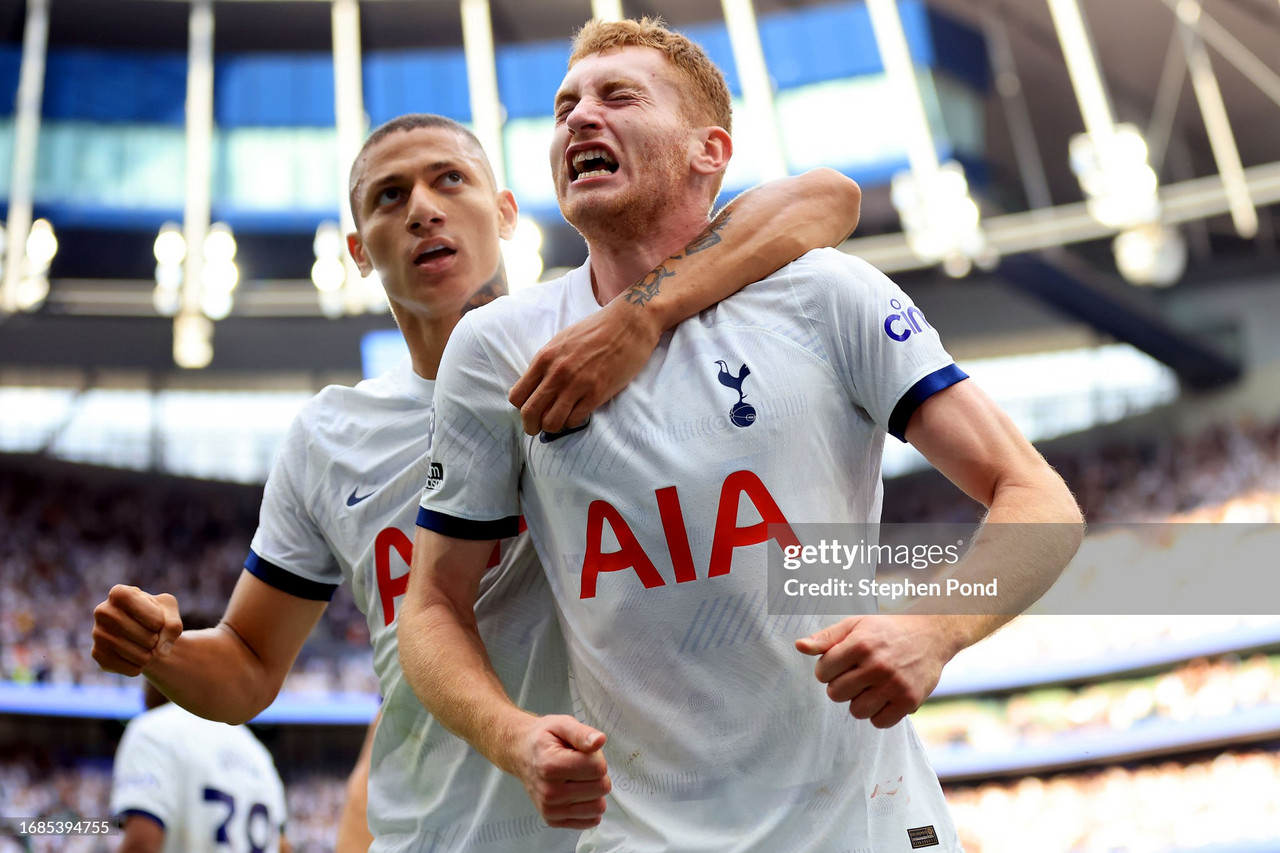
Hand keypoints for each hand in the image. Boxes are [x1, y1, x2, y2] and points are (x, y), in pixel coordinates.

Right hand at [91, 585, 182, 675]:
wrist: (146, 635)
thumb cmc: (157, 616)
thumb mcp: (171, 613)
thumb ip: (173, 625)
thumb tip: (161, 650)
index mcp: (119, 593)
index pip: (137, 606)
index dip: (154, 617)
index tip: (159, 622)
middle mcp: (102, 610)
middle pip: (132, 630)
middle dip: (152, 639)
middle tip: (155, 639)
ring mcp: (97, 632)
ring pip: (126, 649)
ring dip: (146, 655)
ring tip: (150, 651)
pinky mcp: (96, 653)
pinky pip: (119, 665)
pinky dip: (136, 667)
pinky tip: (140, 662)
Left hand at [508, 299, 661, 435]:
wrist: (628, 324)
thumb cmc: (595, 330)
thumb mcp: (561, 341)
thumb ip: (545, 363)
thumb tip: (532, 387)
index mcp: (544, 358)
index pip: (517, 396)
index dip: (521, 407)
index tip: (530, 409)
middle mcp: (557, 373)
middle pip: (530, 413)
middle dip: (530, 426)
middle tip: (536, 428)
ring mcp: (577, 384)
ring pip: (551, 422)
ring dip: (552, 427)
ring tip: (558, 422)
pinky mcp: (597, 394)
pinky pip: (575, 420)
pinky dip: (572, 421)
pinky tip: (576, 414)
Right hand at [509, 715, 610, 828]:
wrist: (520, 754)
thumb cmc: (543, 739)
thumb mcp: (561, 725)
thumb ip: (582, 733)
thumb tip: (599, 740)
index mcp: (550, 766)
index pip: (598, 768)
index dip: (596, 757)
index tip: (581, 752)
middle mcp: (549, 793)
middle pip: (601, 788)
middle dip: (596, 774)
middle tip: (579, 764)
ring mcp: (551, 810)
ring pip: (598, 806)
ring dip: (594, 791)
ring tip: (577, 778)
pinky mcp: (554, 820)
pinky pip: (590, 820)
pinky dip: (589, 805)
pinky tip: (576, 792)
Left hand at [795, 616, 953, 728]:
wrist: (931, 633)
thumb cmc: (886, 630)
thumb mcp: (854, 625)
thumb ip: (825, 638)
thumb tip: (799, 646)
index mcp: (860, 644)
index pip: (822, 672)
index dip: (828, 669)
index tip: (841, 662)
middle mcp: (877, 665)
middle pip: (836, 694)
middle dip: (842, 685)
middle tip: (857, 674)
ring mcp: (894, 685)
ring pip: (856, 711)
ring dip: (859, 701)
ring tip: (870, 685)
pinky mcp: (909, 701)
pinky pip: (879, 722)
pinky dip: (878, 714)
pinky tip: (883, 697)